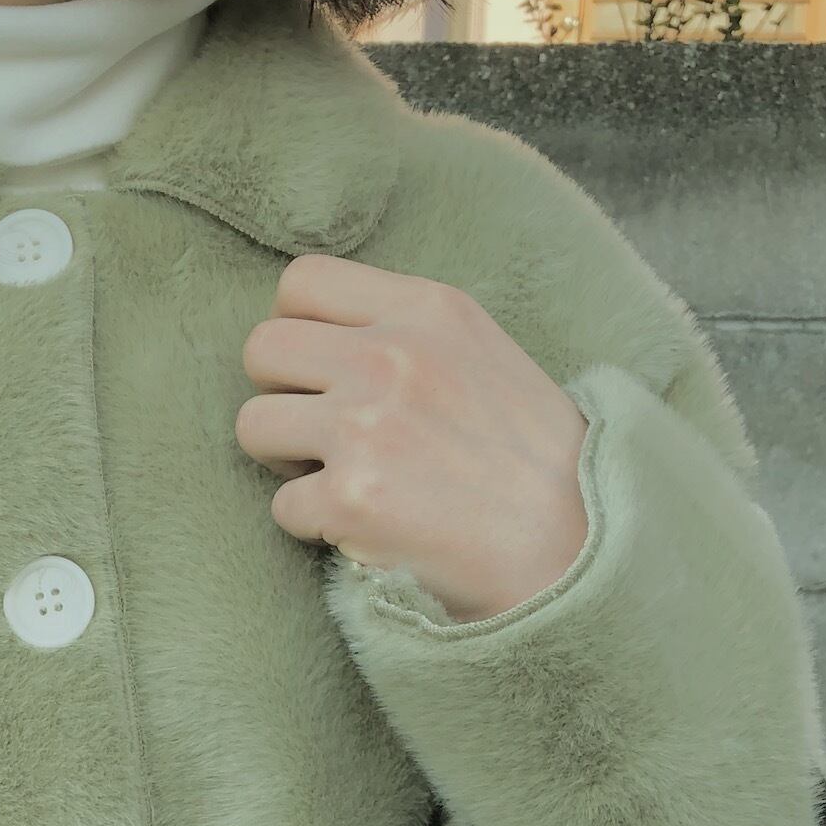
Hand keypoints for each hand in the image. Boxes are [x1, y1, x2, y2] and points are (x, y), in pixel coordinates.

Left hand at [235, 253, 590, 624]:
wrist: (573, 544)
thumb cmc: (530, 459)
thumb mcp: (482, 354)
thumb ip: (407, 333)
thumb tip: (322, 334)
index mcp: (426, 309)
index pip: (301, 281)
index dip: (296, 330)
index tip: (322, 372)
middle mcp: (389, 356)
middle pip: (261, 348)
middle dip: (278, 395)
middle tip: (321, 434)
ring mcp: (365, 427)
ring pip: (252, 426)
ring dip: (284, 462)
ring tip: (339, 479)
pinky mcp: (350, 499)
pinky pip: (280, 507)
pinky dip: (312, 527)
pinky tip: (363, 528)